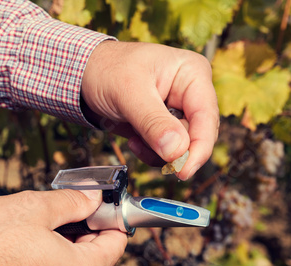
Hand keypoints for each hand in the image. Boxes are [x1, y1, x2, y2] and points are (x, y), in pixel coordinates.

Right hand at [0, 189, 126, 265]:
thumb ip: (72, 201)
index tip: (100, 199)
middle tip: (66, 201)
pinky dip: (47, 254)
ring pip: (70, 263)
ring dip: (63, 238)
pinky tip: (26, 237)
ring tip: (40, 217)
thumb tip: (93, 198)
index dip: (111, 215)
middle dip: (84, 224)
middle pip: (93, 252)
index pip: (115, 242)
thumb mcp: (36, 208)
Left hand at [82, 41, 219, 179]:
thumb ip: (153, 122)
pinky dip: (150, 153)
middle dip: (173, 150)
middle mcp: (190, 94)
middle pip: (197, 136)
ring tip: (135, 138)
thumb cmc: (107, 69)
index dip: (199, 147)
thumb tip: (177, 151)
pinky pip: (166, 152)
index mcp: (192, 74)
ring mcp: (177, 112)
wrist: (84, 76)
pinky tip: (133, 139)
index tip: (183, 171)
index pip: (206, 117)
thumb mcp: (128, 92)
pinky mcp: (163, 128)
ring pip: (181, 148)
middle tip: (149, 151)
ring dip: (157, 152)